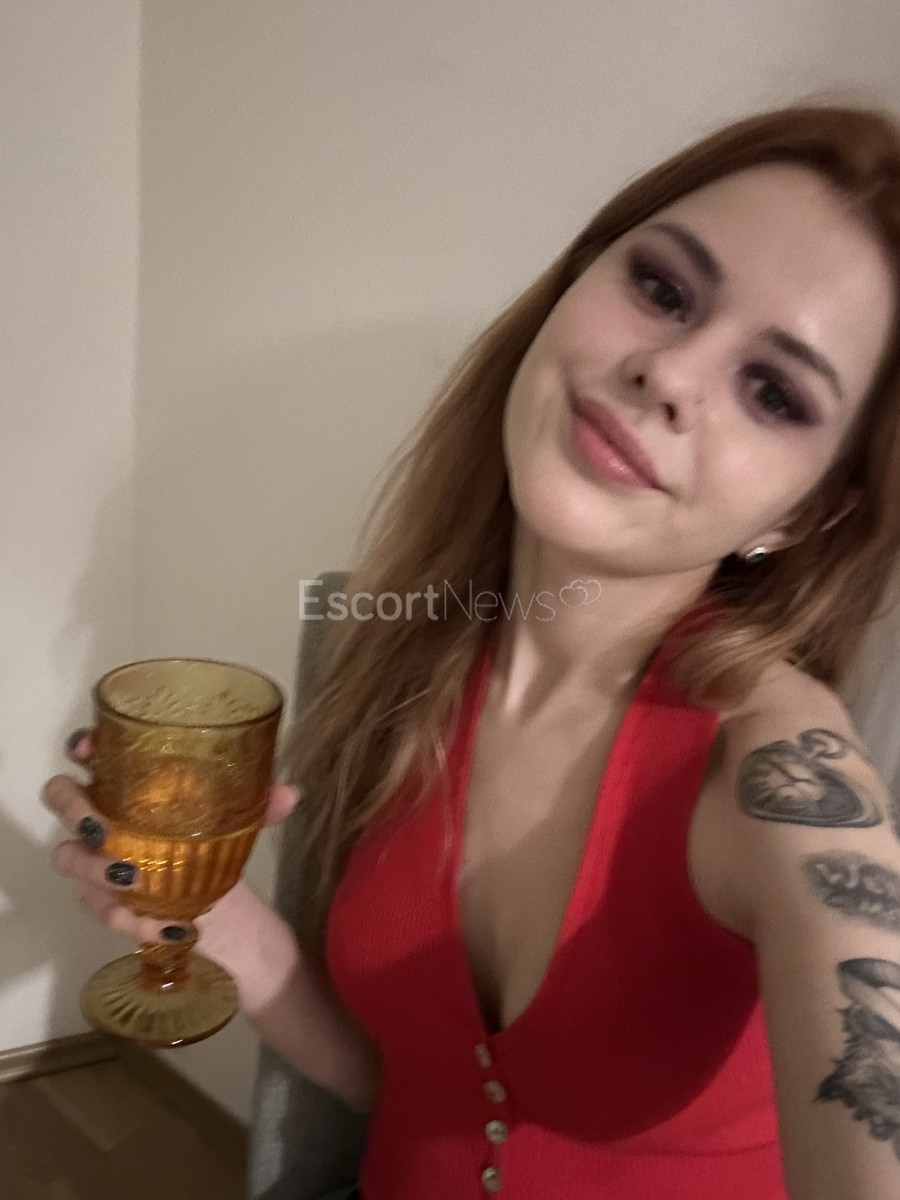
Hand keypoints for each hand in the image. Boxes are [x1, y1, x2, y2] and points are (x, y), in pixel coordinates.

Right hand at [43, 728, 301, 959]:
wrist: (213, 898)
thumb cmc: (210, 840)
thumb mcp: (237, 819)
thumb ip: (261, 803)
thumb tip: (290, 794)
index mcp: (127, 781)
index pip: (90, 752)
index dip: (81, 746)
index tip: (89, 748)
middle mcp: (101, 813)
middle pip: (60, 798)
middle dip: (74, 810)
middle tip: (104, 827)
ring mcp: (94, 857)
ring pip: (68, 858)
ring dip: (96, 870)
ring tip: (135, 880)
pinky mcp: (102, 899)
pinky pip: (101, 909)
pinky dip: (131, 920)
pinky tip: (166, 927)